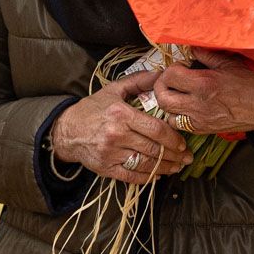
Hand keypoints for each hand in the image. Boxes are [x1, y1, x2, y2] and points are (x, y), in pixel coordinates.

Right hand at [49, 71, 192, 181]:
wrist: (67, 130)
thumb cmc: (93, 109)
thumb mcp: (114, 90)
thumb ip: (139, 81)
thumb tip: (162, 75)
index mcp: (121, 114)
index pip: (155, 129)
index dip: (173, 138)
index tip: (183, 142)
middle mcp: (116, 135)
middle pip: (154, 148)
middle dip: (175, 155)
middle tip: (187, 157)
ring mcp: (111, 154)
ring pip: (146, 164)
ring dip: (165, 168)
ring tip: (177, 167)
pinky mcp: (106, 168)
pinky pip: (132, 176)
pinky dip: (147, 178)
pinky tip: (157, 175)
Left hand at [151, 49, 253, 135]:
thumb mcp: (230, 63)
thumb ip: (206, 55)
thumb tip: (189, 48)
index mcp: (204, 84)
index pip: (170, 76)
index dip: (170, 69)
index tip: (180, 66)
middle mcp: (198, 105)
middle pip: (162, 98)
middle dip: (162, 86)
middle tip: (170, 80)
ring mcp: (201, 120)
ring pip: (168, 114)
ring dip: (168, 103)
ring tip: (177, 94)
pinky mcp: (205, 130)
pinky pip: (181, 125)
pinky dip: (178, 116)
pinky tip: (187, 107)